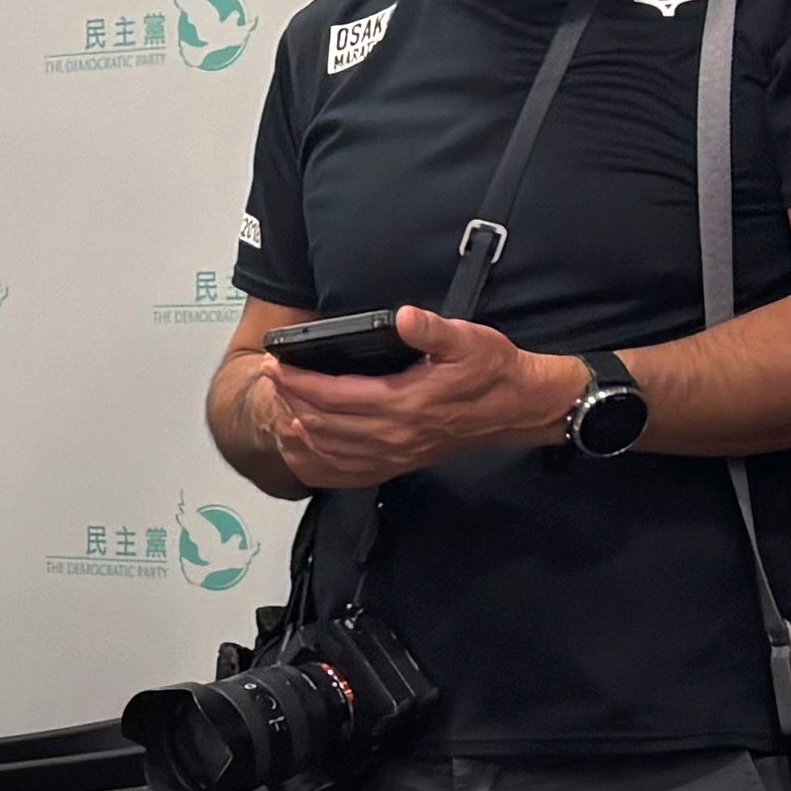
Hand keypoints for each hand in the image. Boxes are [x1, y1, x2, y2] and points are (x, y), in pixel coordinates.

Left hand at [260, 309, 585, 486]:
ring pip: (328, 450)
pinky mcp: (398, 464)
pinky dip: (315, 462)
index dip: (298, 382)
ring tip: (277, 405)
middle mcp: (393, 435)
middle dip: (289, 400)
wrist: (522, 409)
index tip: (273, 366)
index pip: (334, 395)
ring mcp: (394, 454)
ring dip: (296, 430)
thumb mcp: (470, 340)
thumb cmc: (495, 370)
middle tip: (268, 378)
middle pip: (322, 424)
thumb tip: (405, 317)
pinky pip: (345, 472)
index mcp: (404, 403)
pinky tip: (299, 448)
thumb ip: (433, 329)